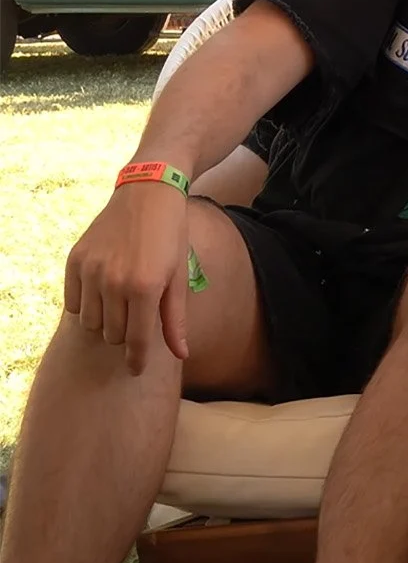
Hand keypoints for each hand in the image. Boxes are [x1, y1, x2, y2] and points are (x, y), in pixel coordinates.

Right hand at [64, 183, 192, 372]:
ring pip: (89, 323)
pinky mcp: (74, 261)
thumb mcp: (179, 277)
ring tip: (120, 304)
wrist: (148, 193)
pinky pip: (72, 303)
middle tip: (136, 318)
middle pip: (112, 334)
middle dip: (124, 334)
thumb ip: (176, 319)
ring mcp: (91, 271)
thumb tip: (182, 355)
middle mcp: (114, 282)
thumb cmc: (171, 236)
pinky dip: (84, 305)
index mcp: (146, 288)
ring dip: (104, 321)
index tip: (137, 369)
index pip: (136, 341)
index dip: (137, 360)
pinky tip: (101, 293)